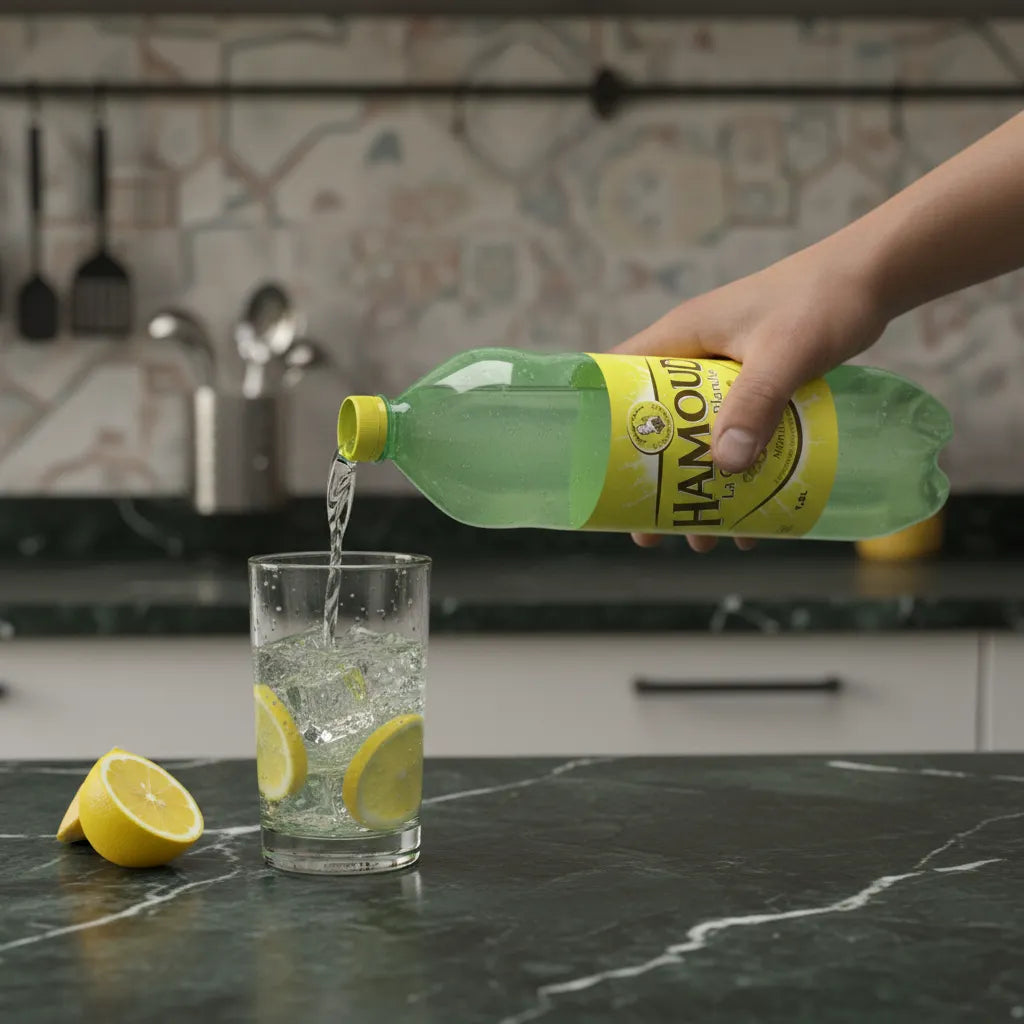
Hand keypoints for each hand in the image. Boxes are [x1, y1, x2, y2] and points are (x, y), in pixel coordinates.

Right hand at [612, 242, 888, 551]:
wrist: (874, 277)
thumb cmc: (823, 299)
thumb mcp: (786, 353)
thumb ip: (757, 403)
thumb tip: (725, 464)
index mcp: (680, 338)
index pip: (616, 378)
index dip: (601, 426)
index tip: (597, 475)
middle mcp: (694, 357)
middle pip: (655, 425)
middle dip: (653, 480)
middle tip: (650, 529)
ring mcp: (725, 374)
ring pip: (696, 440)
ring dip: (697, 488)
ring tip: (702, 538)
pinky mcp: (756, 388)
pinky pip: (734, 437)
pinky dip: (738, 475)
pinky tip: (752, 514)